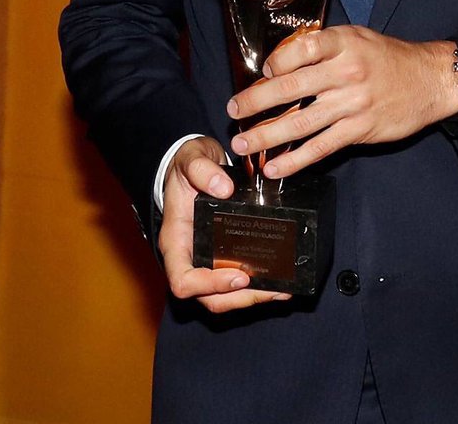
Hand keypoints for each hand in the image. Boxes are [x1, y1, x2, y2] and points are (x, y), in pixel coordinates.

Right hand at [157, 135, 291, 312]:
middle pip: (208, 297)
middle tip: (271, 290)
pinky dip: (257, 285)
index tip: (239, 276)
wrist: (197, 162)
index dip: (208, 286)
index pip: (183, 280)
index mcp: (176, 241)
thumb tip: (222, 189)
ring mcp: (206, 259)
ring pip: (225, 296)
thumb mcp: (191, 158)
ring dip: (252, 297)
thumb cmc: (187, 165)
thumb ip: (201, 169)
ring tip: (282, 291)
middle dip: (239, 299)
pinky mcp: (223, 255)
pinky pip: (236, 280)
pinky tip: (279, 280)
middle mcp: (190, 256)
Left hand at [227, 27, 457, 178]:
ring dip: (266, 135)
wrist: (430, 80)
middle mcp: (346, 72)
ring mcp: (353, 103)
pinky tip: (274, 167)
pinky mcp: (360, 130)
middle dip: (256, 102)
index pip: (299, 49)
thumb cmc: (388, 57)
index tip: (262, 73)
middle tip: (233, 112)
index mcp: (343, 43)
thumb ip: (323, 47)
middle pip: (291, 87)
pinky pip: (321, 147)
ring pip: (300, 123)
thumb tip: (281, 62)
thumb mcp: (357, 37)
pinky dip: (295, 160)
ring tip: (243, 144)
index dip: (274, 62)